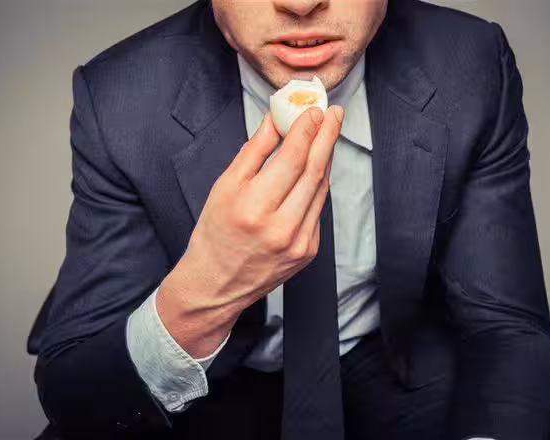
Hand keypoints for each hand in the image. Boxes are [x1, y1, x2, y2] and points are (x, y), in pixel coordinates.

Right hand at [157, 105, 343, 356]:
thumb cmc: (215, 233)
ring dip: (326, 158)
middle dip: (327, 136)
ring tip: (326, 135)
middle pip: (315, 171)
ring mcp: (299, 243)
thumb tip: (276, 120)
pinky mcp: (308, 251)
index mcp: (254, 209)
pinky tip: (315, 168)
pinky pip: (318, 208)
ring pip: (321, 189)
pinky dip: (318, 184)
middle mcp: (281, 228)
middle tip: (334, 113)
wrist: (216, 283)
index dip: (307, 130)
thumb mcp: (224, 187)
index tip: (313, 110)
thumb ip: (254, 151)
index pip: (292, 159)